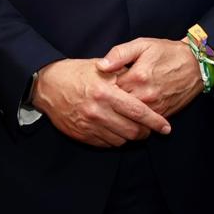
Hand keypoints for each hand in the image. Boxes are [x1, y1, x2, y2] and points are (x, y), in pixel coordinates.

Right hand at [33, 58, 170, 146]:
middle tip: (150, 128)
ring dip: (130, 137)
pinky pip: (106, 144)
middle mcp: (97, 112)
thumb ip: (124, 77)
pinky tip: (117, 130)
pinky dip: (116, 140)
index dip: (155, 121)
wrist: (48, 85)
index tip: (166, 127)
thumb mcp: (101, 69)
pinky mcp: (81, 135)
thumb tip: (145, 85)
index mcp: (105, 93)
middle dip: (145, 132)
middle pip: (132, 131)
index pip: (138, 112)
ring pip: (121, 140)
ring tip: (133, 128)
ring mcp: (88, 126)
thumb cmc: (77, 73)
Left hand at [98, 37, 202, 118]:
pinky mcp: (163, 115)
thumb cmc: (167, 52)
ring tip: (116, 105)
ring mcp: (155, 107)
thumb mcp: (142, 44)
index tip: (100, 84)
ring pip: (129, 117)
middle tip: (104, 97)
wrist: (196, 65)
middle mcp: (146, 95)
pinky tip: (130, 112)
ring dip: (121, 113)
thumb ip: (119, 54)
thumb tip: (100, 66)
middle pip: (117, 106)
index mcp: (138, 76)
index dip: (103, 87)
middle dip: (110, 102)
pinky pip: (142, 122)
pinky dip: (134, 119)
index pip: (109, 89)